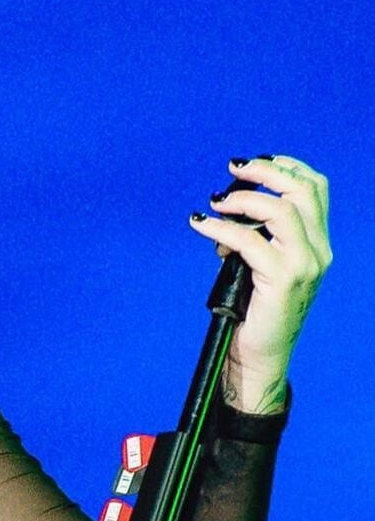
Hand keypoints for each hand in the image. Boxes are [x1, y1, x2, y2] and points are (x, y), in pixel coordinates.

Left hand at [188, 154, 330, 412]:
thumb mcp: (259, 264)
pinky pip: (250, 241)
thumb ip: (254, 235)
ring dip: (243, 199)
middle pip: (303, 190)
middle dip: (265, 172)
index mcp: (318, 243)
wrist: (259, 357)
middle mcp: (319, 251)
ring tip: (215, 203)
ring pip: (281, 211)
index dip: (286, 166)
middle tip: (231, 171)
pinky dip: (220, 228)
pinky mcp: (284, 281)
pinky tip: (201, 225)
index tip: (251, 164)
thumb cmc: (253, 310)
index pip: (316, 188)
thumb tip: (224, 208)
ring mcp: (306, 266)